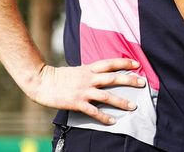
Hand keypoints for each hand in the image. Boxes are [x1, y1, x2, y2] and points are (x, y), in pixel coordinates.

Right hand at [26, 59, 145, 124]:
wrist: (41, 81)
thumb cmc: (58, 76)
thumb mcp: (77, 69)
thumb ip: (90, 71)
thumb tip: (102, 73)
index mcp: (89, 69)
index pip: (110, 63)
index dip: (124, 62)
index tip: (137, 64)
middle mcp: (89, 78)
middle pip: (113, 78)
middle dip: (129, 80)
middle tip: (142, 83)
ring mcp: (83, 91)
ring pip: (107, 96)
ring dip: (121, 101)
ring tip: (133, 106)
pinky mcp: (77, 102)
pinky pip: (93, 111)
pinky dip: (104, 116)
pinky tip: (112, 121)